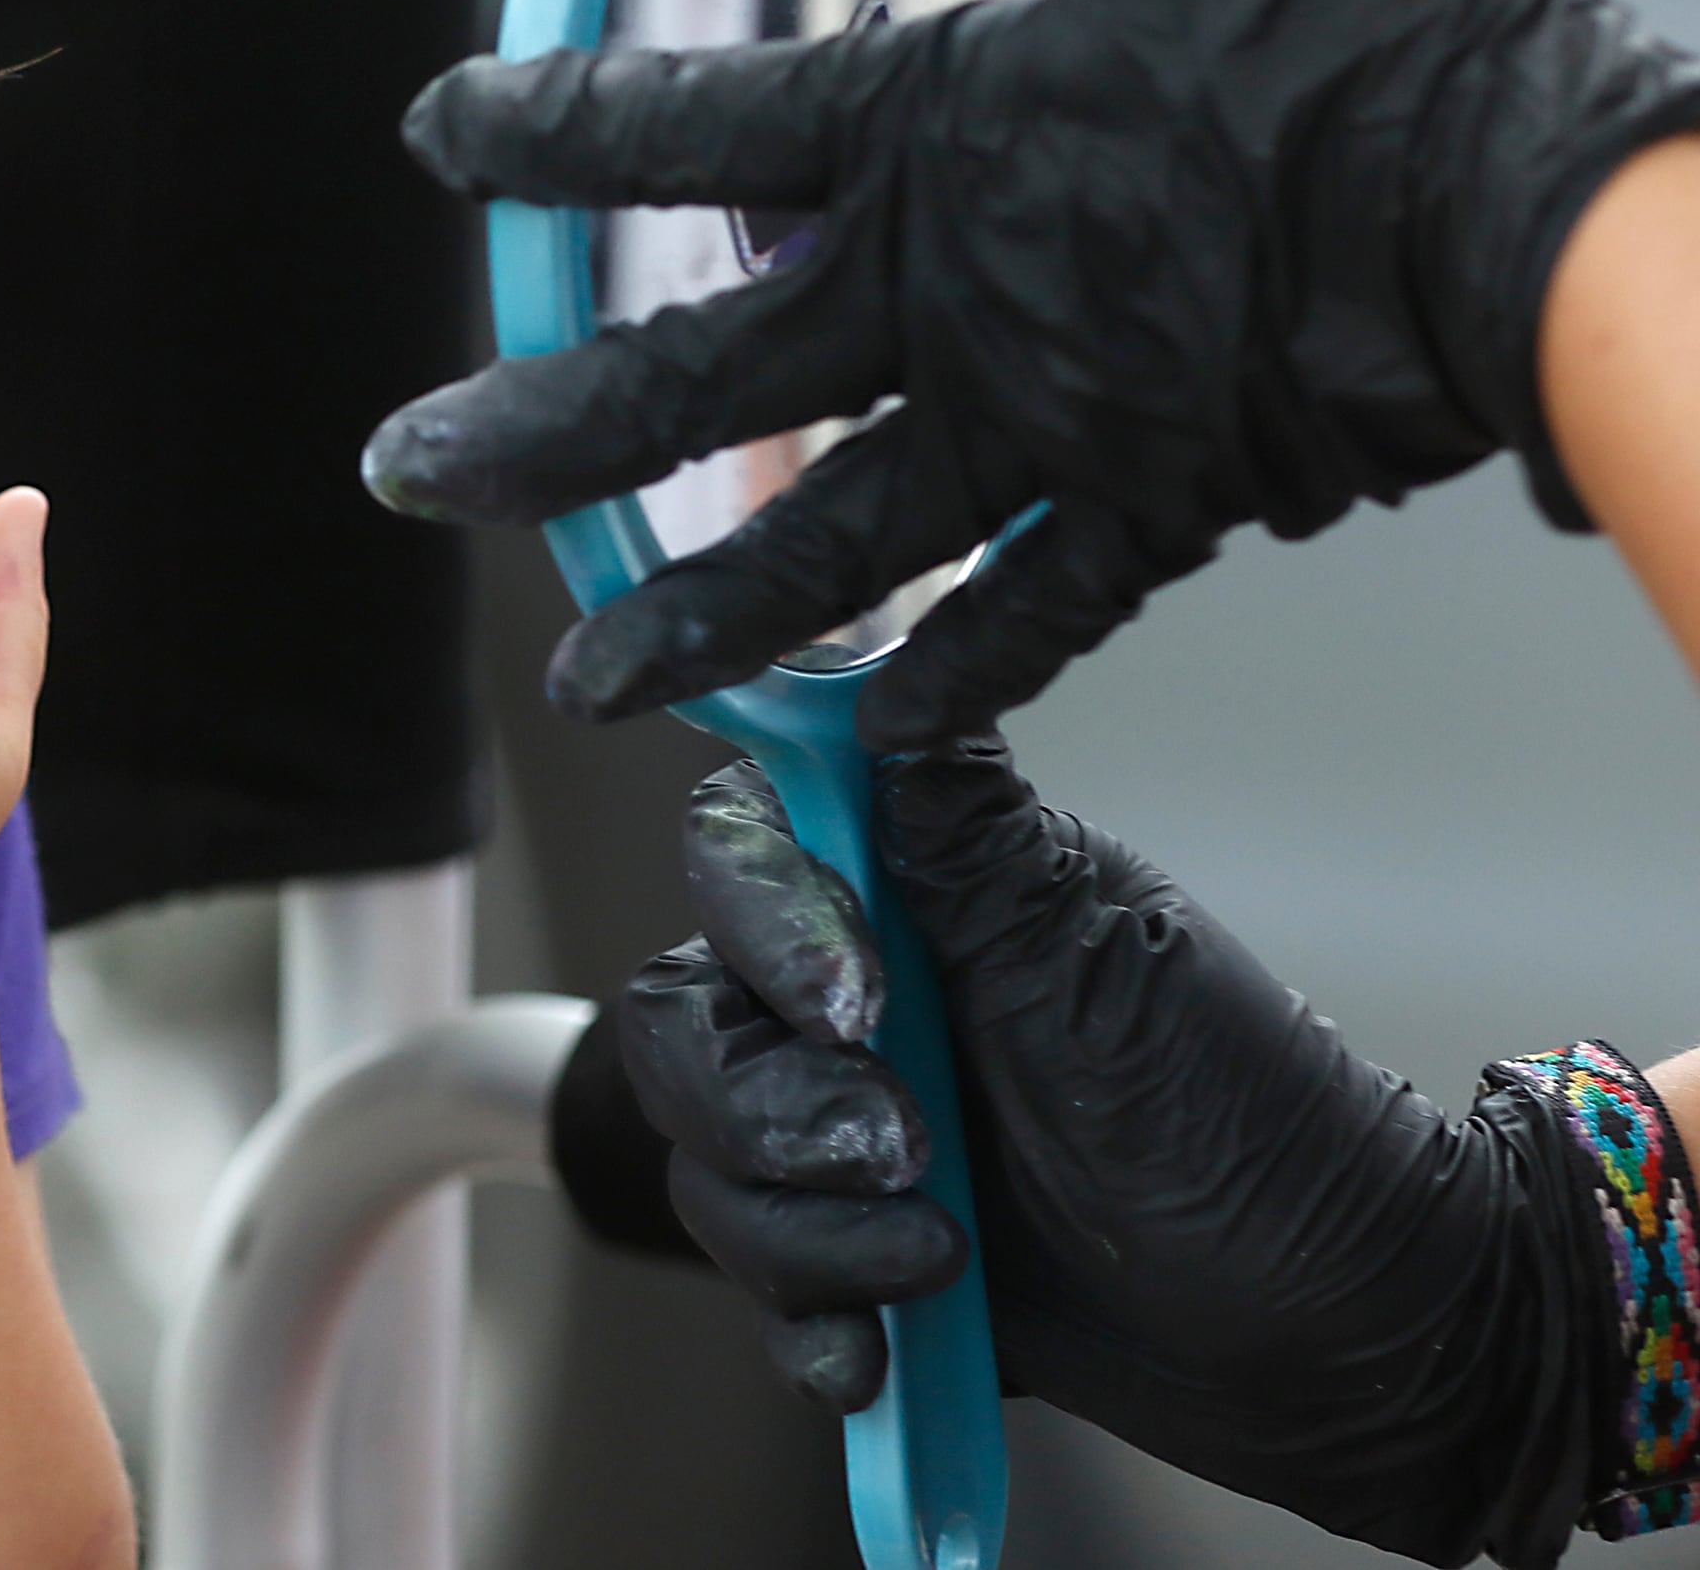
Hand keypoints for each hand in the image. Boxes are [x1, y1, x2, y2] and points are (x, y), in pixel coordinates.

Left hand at [367, 0, 1699, 743]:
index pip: (689, 123)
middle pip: (701, 379)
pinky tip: (870, 725)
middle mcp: (959, 292)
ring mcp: (1053, 420)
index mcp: (945, 128)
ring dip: (694, 610)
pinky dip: (950, 674)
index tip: (436, 135)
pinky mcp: (1163, 505)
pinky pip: (1032, 612)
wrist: (1562, 210)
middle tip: (401, 469)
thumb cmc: (1398, 18)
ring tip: (586, 678)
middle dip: (538, 429)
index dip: (546, 127)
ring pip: (831, 539)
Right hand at [620, 745, 1624, 1568]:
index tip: (861, 1006)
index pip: (736, 850)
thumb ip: (955, 820)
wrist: (1331, 1329)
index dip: (764, 923)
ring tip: (939, 1261)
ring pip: (703, 1157)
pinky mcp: (851, 1251)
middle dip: (770, 1106)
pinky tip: (881, 1347)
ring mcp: (838, 1129)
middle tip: (907, 1153)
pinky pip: (752, 1281)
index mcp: (903, 890)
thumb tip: (859, 665)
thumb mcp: (1096, 947)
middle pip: (681, 1019)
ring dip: (805, 1227)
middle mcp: (847, 997)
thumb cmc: (1240, 1118)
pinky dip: (810, 1321)